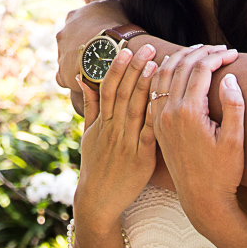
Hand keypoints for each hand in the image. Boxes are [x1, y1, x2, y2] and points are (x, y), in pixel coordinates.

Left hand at [55, 0, 129, 107]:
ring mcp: (61, 55)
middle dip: (81, 46)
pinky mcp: (63, 75)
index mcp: (72, 17)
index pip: (77, 23)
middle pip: (70, 41)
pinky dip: (74, 78)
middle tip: (99, 53)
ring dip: (78, 62)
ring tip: (96, 68)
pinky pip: (65, 77)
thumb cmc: (114, 24)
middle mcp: (62, 35)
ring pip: (67, 59)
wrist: (112, 50)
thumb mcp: (109, 2)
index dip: (89, 30)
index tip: (100, 36)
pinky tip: (88, 79)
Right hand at [73, 43, 158, 224]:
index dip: (117, 68)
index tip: (126, 48)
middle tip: (146, 47)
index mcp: (101, 123)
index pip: (108, 88)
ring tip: (155, 64)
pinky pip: (148, 132)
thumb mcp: (87, 135)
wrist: (98, 200)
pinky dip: (154, 114)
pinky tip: (164, 99)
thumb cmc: (94, 166)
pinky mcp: (140, 158)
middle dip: (134, 68)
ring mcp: (126, 143)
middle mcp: (112, 129)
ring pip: (135, 108)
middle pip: (123, 93)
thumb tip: (82, 78)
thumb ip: (89, 106)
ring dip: (145, 84)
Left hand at [149, 45, 244, 237]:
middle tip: (218, 47)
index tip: (234, 54)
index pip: (200, 70)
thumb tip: (229, 77)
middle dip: (200, 52)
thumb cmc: (223, 173)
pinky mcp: (156, 126)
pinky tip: (174, 68)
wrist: (202, 200)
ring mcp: (159, 119)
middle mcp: (169, 112)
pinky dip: (164, 73)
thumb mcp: (235, 141)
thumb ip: (234, 106)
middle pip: (180, 67)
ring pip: (162, 75)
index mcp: (189, 113)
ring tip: (197, 50)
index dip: (218, 57)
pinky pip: (154, 90)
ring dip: (179, 58)